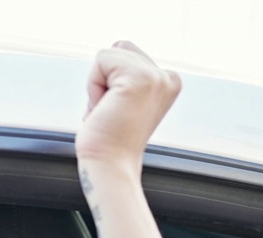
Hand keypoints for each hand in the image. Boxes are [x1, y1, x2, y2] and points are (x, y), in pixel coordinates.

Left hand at [75, 41, 180, 168]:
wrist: (110, 165)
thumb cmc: (109, 140)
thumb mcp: (123, 99)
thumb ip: (126, 72)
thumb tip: (117, 46)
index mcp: (168, 82)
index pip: (126, 54)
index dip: (111, 82)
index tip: (118, 112)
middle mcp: (167, 77)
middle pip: (118, 48)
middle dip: (104, 79)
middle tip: (110, 112)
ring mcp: (156, 77)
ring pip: (108, 54)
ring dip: (97, 84)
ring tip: (108, 111)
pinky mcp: (139, 78)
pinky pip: (100, 61)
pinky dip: (93, 87)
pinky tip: (105, 109)